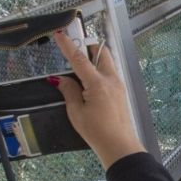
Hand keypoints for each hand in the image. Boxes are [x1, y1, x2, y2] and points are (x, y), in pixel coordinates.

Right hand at [52, 33, 144, 169]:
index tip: (60, 34)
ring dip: (94, 58)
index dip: (68, 45)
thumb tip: (61, 79)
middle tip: (73, 49)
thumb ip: (69, 91)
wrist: (119, 145)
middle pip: (101, 52)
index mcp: (97, 83)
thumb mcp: (76, 112)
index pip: (79, 58)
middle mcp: (111, 80)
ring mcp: (118, 85)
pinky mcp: (121, 92)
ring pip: (107, 62)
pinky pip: (110, 73)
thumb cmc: (97, 132)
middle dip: (87, 46)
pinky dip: (99, 70)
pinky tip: (89, 81)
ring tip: (79, 67)